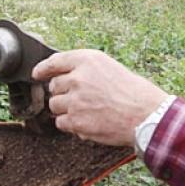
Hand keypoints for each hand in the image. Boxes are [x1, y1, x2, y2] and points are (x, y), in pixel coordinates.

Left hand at [32, 49, 169, 147]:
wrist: (146, 115)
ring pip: (55, 106)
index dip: (43, 69)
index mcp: (88, 60)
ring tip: (88, 111)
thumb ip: (86, 70)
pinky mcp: (76, 121)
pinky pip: (61, 123)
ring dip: (66, 110)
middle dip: (63, 93)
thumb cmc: (134, 93)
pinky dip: (72, 125)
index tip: (38, 73)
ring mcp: (75, 100)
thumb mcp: (111, 68)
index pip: (55, 61)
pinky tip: (89, 122)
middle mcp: (78, 78)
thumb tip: (65, 77)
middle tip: (81, 99)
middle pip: (53, 86)